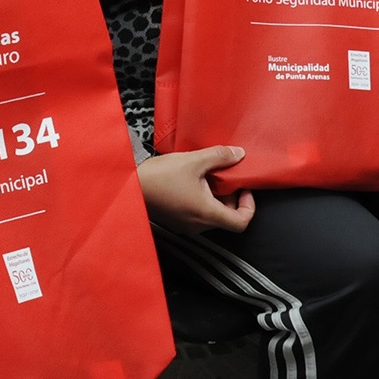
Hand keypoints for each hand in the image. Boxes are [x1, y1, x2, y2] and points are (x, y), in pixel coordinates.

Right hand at [137, 146, 255, 234]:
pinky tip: (192, 181)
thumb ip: (220, 157)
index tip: (244, 189)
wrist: (129, 186)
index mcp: (206, 213)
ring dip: (214, 197)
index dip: (248, 205)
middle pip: (226, 217)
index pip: (241, 222)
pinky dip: (201, 199)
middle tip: (224, 176)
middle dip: (230, 196)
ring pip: (211, 215)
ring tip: (206, 175)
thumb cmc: (160, 176)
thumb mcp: (194, 161)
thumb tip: (239, 154)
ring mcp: (185, 225)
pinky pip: (197, 214)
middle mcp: (198, 225)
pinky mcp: (175, 221)